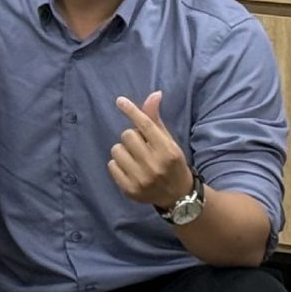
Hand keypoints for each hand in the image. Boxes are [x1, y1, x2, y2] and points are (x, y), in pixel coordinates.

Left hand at [107, 91, 193, 207]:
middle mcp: (155, 165)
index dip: (132, 111)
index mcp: (168, 151)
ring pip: (116, 149)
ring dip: (123, 151)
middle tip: (142, 147)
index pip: (146, 125)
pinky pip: (111, 165)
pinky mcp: (129, 189)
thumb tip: (154, 94)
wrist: (178, 197)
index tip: (120, 101)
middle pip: (127, 135)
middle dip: (132, 137)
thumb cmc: (171, 163)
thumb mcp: (168, 141)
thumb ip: (156, 119)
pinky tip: (131, 170)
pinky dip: (118, 165)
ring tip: (136, 159)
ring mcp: (141, 179)